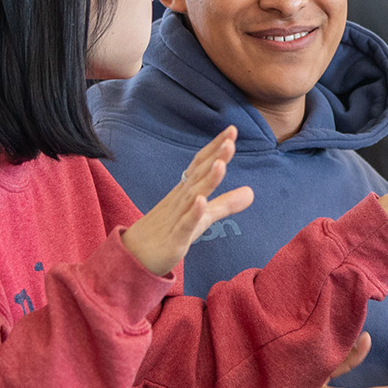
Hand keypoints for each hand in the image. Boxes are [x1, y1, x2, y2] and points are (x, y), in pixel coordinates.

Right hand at [121, 127, 253, 276]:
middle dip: (215, 157)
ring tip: (221, 164)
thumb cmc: (170, 231)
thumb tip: (252, 192)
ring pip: (192, 196)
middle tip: (230, 139)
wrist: (135, 256)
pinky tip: (202, 200)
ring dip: (207, 180)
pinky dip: (193, 212)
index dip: (216, 148)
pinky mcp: (174, 239)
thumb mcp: (202, 217)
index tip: (232, 130)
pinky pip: (184, 224)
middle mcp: (181, 200)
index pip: (201, 164)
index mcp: (187, 191)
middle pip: (198, 175)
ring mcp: (176, 218)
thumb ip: (226, 203)